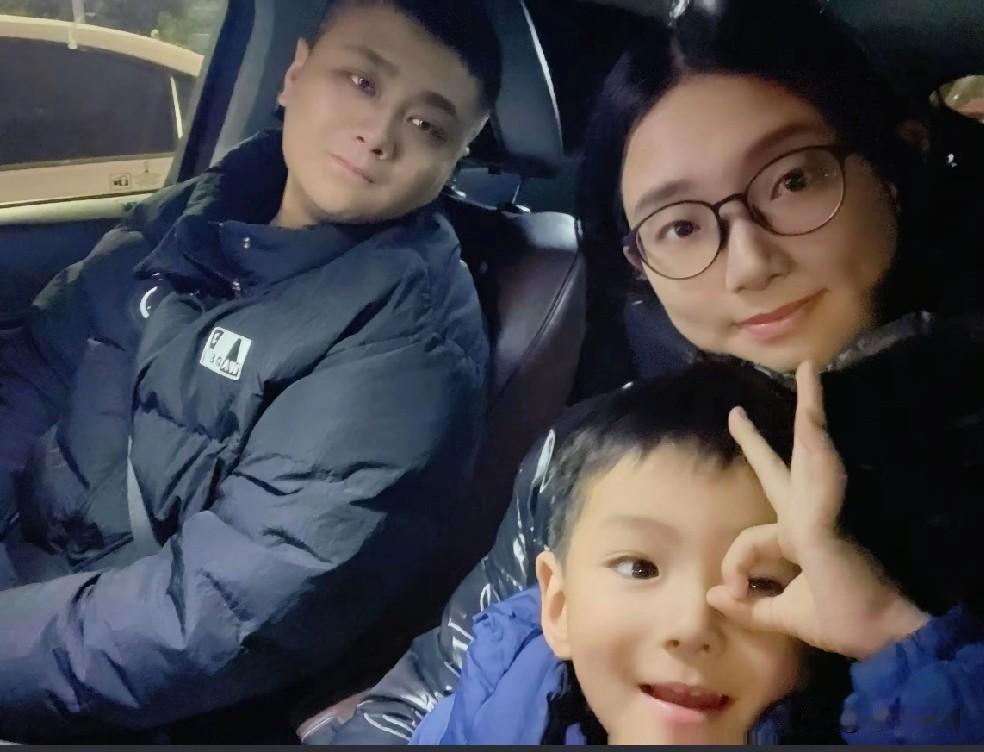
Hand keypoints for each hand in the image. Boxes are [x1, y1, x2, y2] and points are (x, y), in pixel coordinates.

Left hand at [706, 362, 928, 659]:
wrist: (887, 634)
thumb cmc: (846, 621)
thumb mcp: (785, 616)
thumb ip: (749, 607)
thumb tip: (711, 595)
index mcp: (798, 539)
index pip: (754, 536)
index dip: (735, 565)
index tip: (730, 589)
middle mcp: (808, 515)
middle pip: (779, 469)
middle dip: (755, 442)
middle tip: (736, 413)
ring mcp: (819, 507)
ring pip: (805, 449)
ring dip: (808, 409)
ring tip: (808, 371)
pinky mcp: (825, 508)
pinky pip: (816, 459)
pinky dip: (814, 424)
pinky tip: (813, 392)